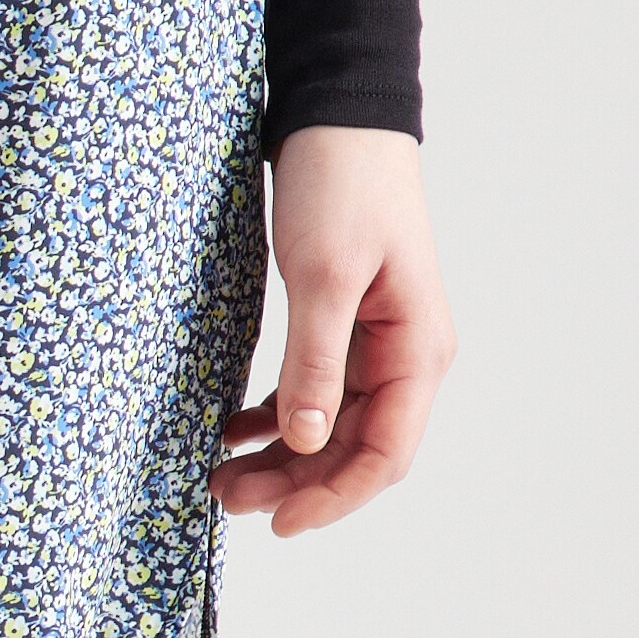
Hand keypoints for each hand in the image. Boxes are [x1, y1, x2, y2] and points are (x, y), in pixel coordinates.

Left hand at [208, 125, 455, 535]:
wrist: (337, 115)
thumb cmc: (343, 184)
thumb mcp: (323, 275)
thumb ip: (315, 363)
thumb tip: (305, 443)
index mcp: (416, 350)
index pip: (384, 454)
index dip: (333, 497)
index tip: (278, 523)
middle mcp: (404, 355)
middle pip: (354, 449)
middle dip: (295, 483)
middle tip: (226, 499)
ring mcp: (375, 341)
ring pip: (329, 425)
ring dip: (281, 457)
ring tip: (221, 476)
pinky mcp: (343, 323)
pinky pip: (314, 390)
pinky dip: (276, 415)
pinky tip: (234, 429)